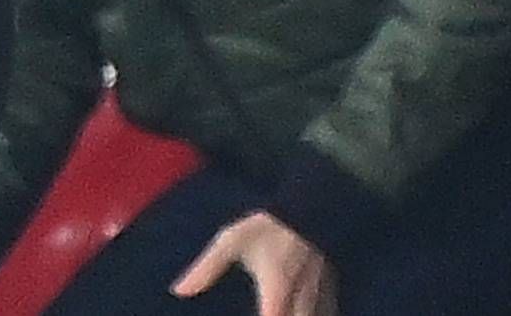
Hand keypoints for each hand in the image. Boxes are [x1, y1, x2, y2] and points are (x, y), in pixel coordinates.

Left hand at [173, 210, 335, 315]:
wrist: (307, 206)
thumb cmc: (265, 226)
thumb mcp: (231, 242)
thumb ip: (207, 270)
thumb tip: (179, 291)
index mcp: (277, 288)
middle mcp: (303, 297)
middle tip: (265, 315)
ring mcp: (321, 295)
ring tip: (276, 312)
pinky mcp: (330, 290)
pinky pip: (327, 312)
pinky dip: (315, 315)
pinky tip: (297, 313)